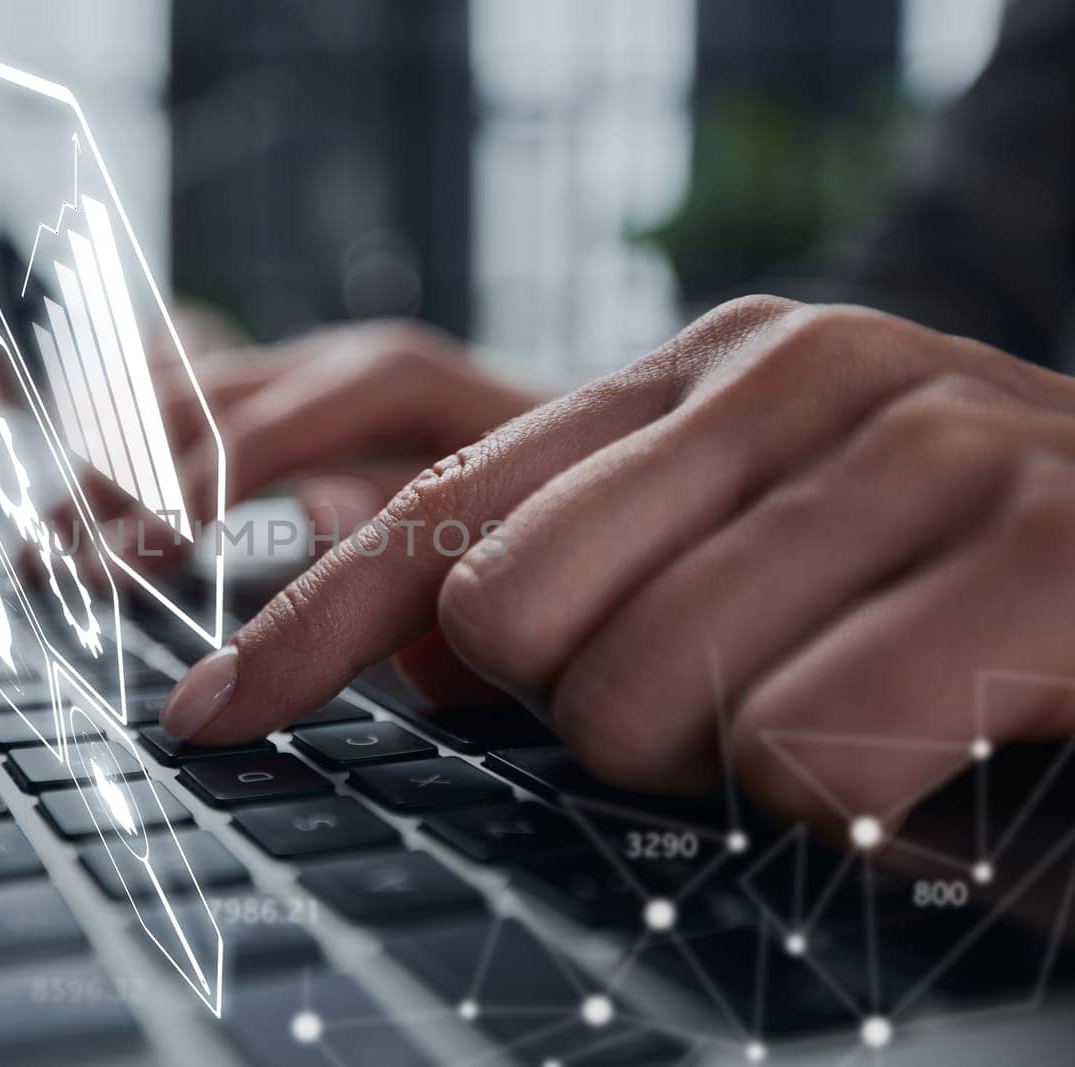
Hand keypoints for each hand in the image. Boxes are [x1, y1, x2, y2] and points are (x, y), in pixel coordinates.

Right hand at [68, 318, 542, 568]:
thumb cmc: (580, 495)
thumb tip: (315, 506)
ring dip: (108, 469)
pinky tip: (86, 480)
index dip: (176, 500)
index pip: (253, 434)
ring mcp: (326, 370)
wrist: (628, 441)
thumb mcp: (522, 510)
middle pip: (197, 405)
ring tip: (40, 546)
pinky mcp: (314, 396)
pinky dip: (139, 441)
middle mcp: (347, 360)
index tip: (114, 570)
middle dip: (112, 485)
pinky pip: (204, 401)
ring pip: (186, 398)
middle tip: (41, 566)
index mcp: (393, 381)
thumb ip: (420, 515)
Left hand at [160, 296, 1074, 837]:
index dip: (308, 624)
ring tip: (834, 729)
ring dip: (717, 764)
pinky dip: (830, 799)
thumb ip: (587, 576)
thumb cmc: (956, 591)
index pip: (444, 506)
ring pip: (638, 695)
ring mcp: (926, 443)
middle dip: (587, 717)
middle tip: (722, 714)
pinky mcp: (1044, 548)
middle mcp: (804, 372)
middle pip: (511, 617)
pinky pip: (790, 746)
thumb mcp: (753, 559)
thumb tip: (419, 655)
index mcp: (711, 367)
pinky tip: (913, 762)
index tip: (212, 717)